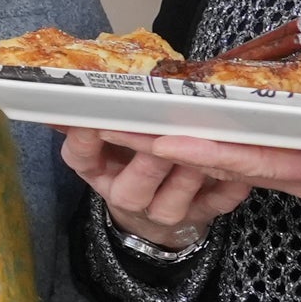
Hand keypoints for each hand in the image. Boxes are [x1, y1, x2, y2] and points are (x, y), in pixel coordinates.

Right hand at [60, 130, 257, 254]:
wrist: (152, 207)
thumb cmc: (128, 159)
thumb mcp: (104, 138)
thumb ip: (90, 111)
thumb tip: (60, 84)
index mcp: (99, 171)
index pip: (82, 158)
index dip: (87, 142)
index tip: (94, 120)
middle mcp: (127, 196)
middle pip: (131, 188)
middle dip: (148, 162)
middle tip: (162, 137)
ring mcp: (163, 211)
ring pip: (173, 202)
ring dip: (188, 177)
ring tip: (204, 149)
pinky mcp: (199, 216)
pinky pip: (215, 207)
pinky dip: (228, 192)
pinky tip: (240, 175)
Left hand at [87, 134, 300, 267]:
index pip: (263, 161)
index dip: (211, 150)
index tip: (162, 138)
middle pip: (238, 161)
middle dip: (179, 146)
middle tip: (120, 125)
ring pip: (249, 159)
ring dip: (197, 144)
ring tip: (140, 122)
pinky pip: (272, 158)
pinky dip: (232, 144)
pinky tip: (204, 129)